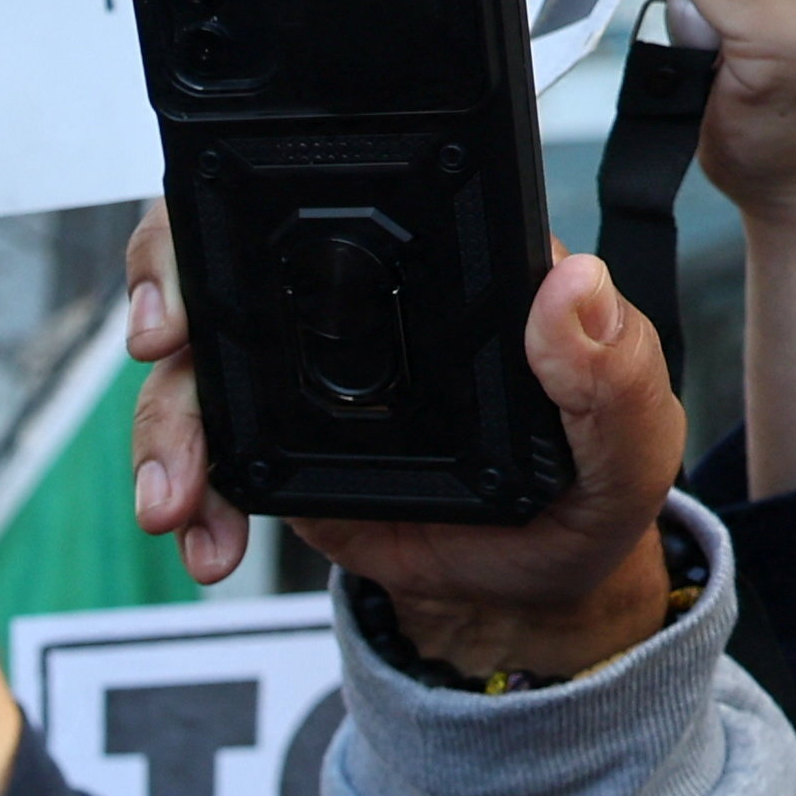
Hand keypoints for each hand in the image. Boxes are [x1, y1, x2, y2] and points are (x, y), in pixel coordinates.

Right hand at [126, 212, 688, 682]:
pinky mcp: (271, 445)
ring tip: (178, 496)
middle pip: (231, 258)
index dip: (266, 200)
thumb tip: (574, 286)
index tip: (232, 250)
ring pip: (194, 364)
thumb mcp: (630, 440)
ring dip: (166, 423)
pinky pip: (199, 451)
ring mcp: (302, 377)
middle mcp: (363, 309)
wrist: (525, 595)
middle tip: (165, 343)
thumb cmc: (585, 499)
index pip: (354, 200)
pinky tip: (203, 536)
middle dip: (170, 287)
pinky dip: (186, 493)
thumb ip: (613, 370)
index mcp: (450, 274)